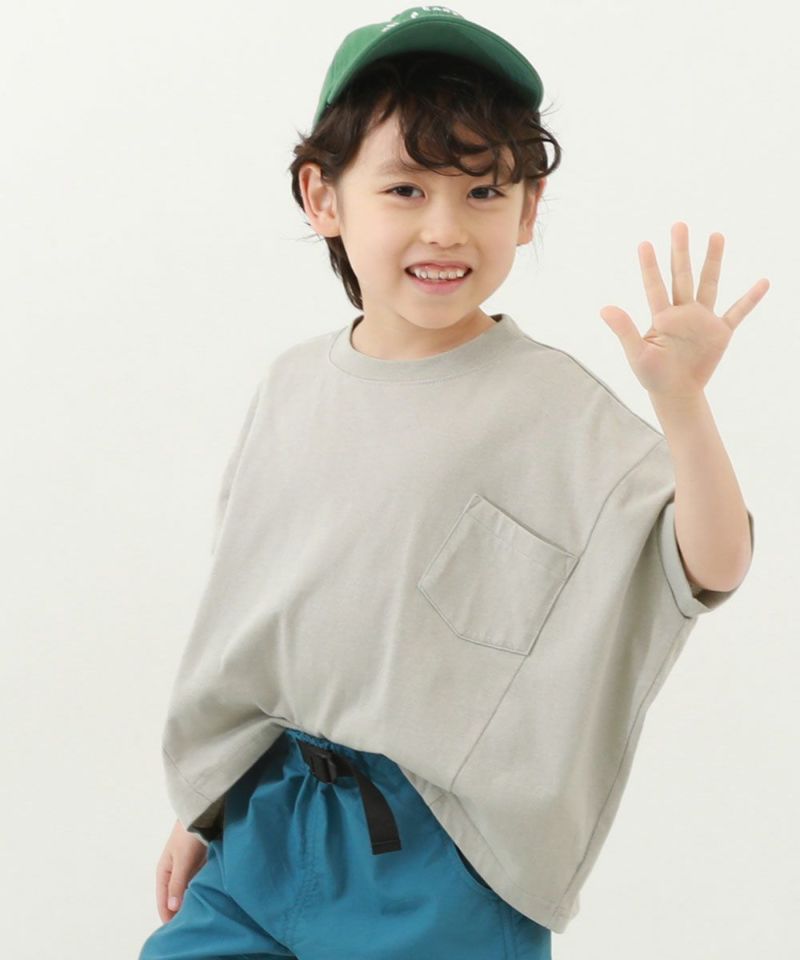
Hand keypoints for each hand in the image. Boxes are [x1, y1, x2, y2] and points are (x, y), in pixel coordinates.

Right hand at [155, 818, 208, 922]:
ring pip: (187, 890)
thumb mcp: (182, 861)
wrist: (201, 812)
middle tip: (191, 924)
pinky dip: (201, 889)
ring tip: (201, 913)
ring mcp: (186, 867)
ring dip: (192, 899)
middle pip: (175, 897)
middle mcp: (173, 871)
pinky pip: (198, 881)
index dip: (169, 916)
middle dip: (181, 910)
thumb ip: (177, 884)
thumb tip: (172, 907)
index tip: (177, 929)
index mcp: (163, 872)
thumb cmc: (188, 835)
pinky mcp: (198, 861)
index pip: (163, 901)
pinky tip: (209, 896)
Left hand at [599, 221, 768, 399]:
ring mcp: (702, 320)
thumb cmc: (653, 376)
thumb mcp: (637, 354)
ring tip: (716, 235)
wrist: (677, 394)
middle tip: (679, 225)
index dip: (649, 266)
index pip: (654, 286)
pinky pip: (737, 312)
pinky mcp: (719, 333)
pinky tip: (763, 282)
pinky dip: (750, 299)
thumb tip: (604, 308)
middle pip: (682, 275)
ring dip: (712, 261)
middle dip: (680, 251)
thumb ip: (624, 330)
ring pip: (708, 284)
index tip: (644, 243)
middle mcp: (682, 312)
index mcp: (661, 317)